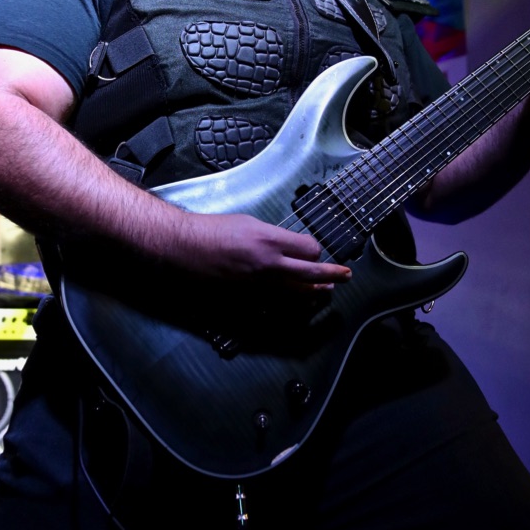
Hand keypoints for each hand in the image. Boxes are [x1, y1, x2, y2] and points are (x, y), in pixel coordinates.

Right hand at [172, 212, 351, 292]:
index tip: (315, 251)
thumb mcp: (249, 222)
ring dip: (315, 293)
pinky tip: (294, 303)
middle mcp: (269, 265)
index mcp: (270, 241)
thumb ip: (273, 236)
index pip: (311, 250)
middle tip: (345, 275)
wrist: (184, 248)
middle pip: (313, 275)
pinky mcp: (247, 300)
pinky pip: (276, 307)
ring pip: (298, 295)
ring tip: (325, 291)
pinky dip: (288, 305)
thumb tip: (289, 246)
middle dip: (333, 275)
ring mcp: (258, 286)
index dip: (316, 250)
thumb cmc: (211, 231)